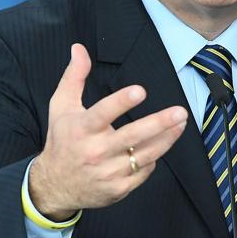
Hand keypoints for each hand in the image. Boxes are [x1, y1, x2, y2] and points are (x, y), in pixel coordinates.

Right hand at [29, 43, 187, 219]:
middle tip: (180, 111)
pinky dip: (153, 157)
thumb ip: (74, 77)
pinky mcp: (118, 188)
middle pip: (132, 136)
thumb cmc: (62, 140)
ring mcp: (108, 172)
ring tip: (182, 123)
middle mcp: (95, 152)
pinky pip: (144, 170)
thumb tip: (79, 48)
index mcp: (81, 129)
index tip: (140, 91)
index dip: (121, 102)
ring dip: (167, 138)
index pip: (102, 113)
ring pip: (145, 154)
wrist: (54, 185)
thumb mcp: (61, 107)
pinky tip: (159, 145)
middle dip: (159, 123)